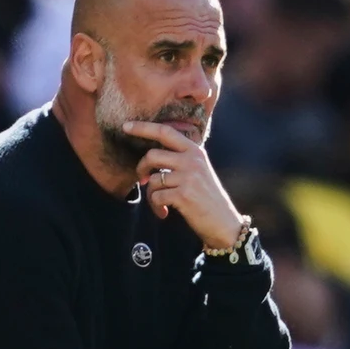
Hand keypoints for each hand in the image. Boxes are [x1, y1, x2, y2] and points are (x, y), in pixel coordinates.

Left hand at [119, 120, 243, 249]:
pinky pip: (156, 197)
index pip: (166, 131)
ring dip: (151, 194)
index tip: (126, 126)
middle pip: (152, 155)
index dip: (143, 127)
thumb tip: (150, 156)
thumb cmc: (207, 197)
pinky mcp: (183, 195)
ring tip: (160, 203)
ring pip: (152, 179)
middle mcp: (192, 160)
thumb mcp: (199, 170)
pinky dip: (156, 206)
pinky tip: (164, 212)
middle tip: (142, 180)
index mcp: (195, 151)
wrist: (223, 222)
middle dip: (141, 168)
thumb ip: (180, 159)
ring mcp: (188, 177)